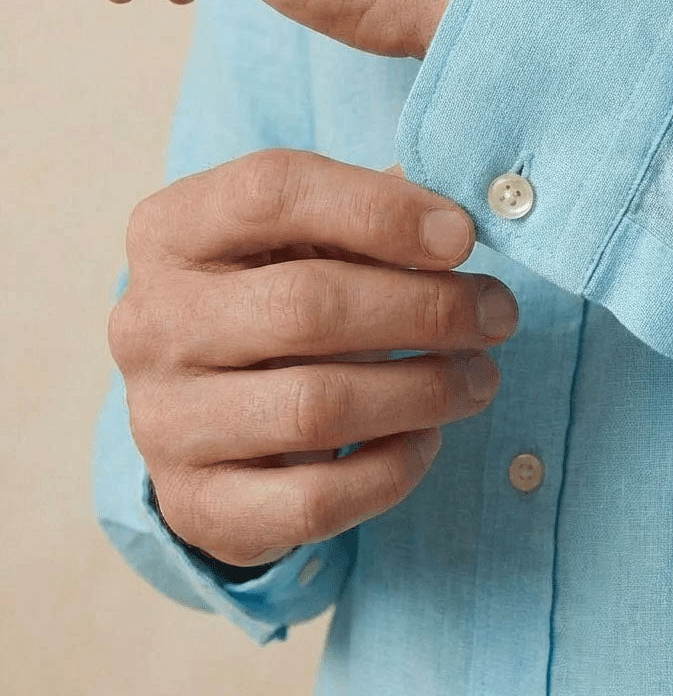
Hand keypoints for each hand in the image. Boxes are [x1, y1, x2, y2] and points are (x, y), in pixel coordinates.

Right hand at [109, 149, 517, 565]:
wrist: (211, 399)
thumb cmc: (279, 291)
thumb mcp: (310, 233)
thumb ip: (372, 214)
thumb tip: (456, 229)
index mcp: (173, 229)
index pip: (272, 192)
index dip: (382, 210)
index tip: (464, 237)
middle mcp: (151, 322)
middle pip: (306, 306)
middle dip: (428, 310)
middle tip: (498, 313)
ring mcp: (163, 420)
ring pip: (315, 408)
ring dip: (425, 390)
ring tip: (481, 376)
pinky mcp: (196, 503)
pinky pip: (312, 501)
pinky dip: (391, 470)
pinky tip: (427, 438)